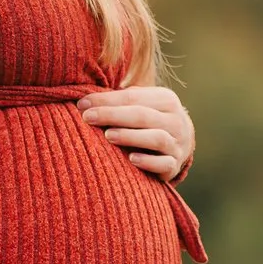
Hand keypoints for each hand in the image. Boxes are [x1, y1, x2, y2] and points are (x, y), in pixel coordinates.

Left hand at [76, 85, 194, 179]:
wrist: (181, 143)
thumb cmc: (150, 121)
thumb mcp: (142, 104)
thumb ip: (121, 99)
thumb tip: (85, 100)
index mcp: (166, 99)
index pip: (132, 98)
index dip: (106, 100)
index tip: (82, 104)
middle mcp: (175, 120)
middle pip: (142, 116)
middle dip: (112, 115)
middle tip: (88, 118)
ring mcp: (177, 144)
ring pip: (156, 138)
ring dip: (130, 136)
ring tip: (108, 136)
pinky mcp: (175, 165)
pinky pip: (164, 163)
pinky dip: (148, 162)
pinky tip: (131, 159)